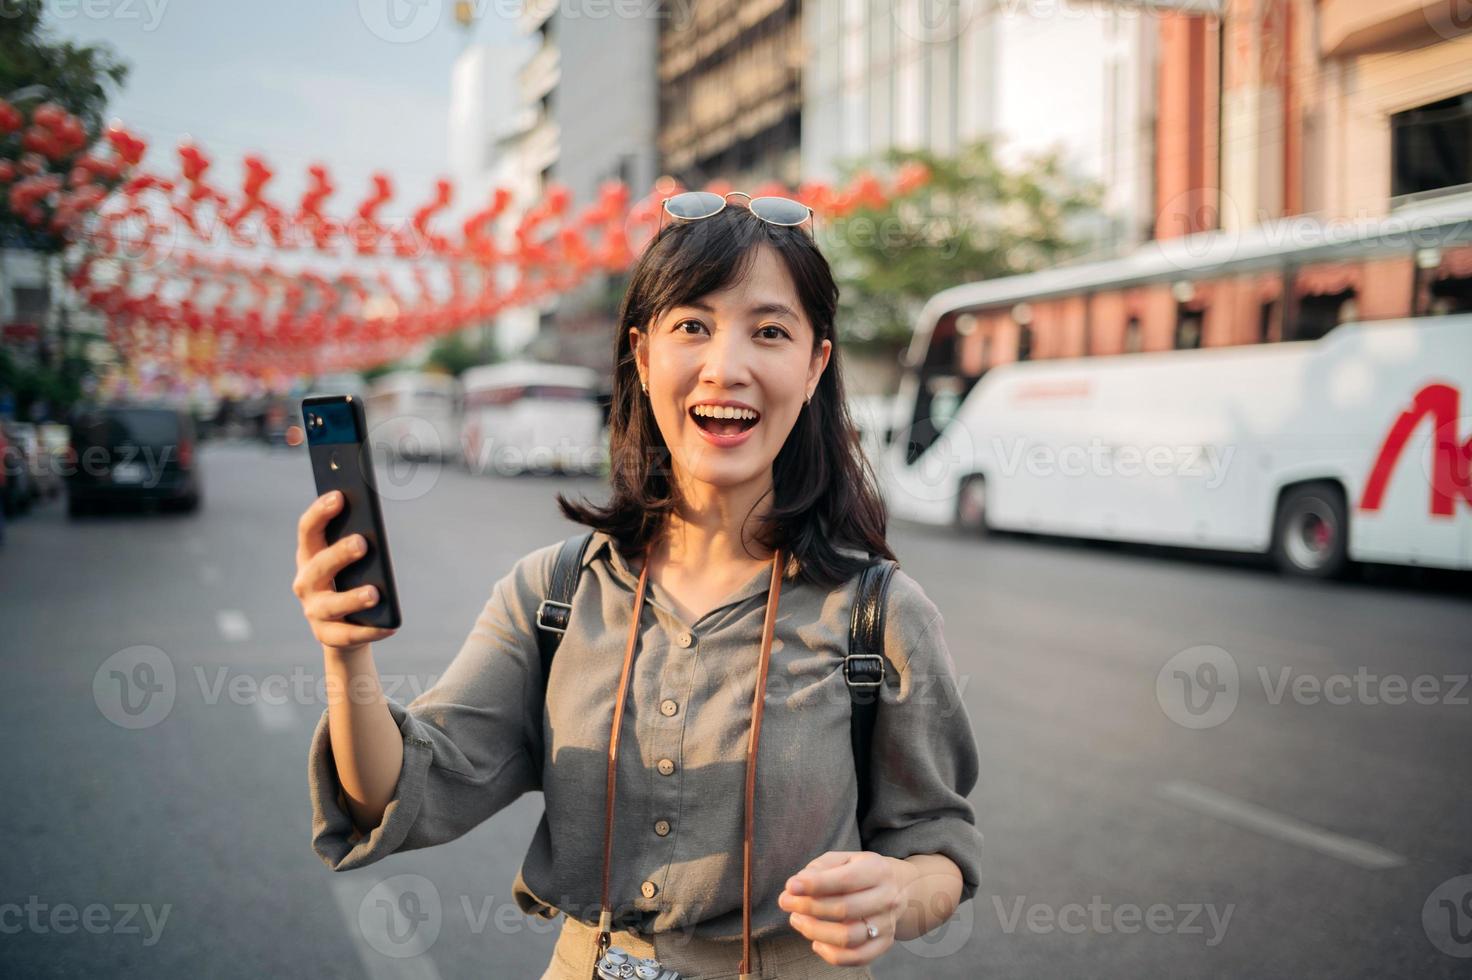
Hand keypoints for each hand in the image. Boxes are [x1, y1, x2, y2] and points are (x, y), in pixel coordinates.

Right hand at [292, 490, 397, 653]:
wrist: (342, 627)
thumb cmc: (350, 581)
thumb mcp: (351, 561)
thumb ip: (355, 541)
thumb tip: (373, 525)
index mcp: (309, 556)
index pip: (307, 530)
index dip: (320, 512)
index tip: (339, 496)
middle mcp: (306, 583)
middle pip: (318, 566)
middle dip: (338, 554)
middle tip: (362, 543)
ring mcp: (314, 611)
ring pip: (331, 605)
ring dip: (352, 598)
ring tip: (375, 593)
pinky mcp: (327, 635)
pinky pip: (349, 635)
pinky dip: (370, 631)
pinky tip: (391, 626)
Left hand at [777, 851, 901, 966]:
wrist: (897, 887)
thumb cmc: (859, 871)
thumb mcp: (843, 859)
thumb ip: (819, 869)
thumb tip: (795, 886)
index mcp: (877, 870)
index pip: (845, 880)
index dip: (815, 885)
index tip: (791, 887)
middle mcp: (886, 898)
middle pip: (844, 909)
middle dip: (808, 907)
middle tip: (785, 902)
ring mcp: (887, 924)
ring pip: (848, 937)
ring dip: (815, 931)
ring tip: (796, 920)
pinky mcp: (884, 943)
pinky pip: (857, 958)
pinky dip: (832, 955)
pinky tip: (816, 943)